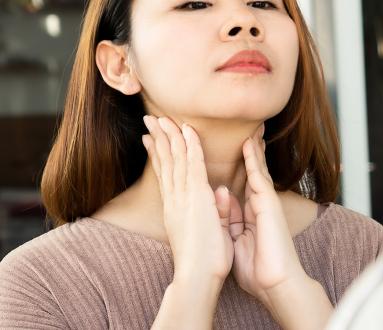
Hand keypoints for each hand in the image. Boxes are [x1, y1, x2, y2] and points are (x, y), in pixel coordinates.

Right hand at [141, 115, 232, 286]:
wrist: (197, 277)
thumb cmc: (204, 262)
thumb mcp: (208, 230)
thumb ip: (213, 210)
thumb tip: (220, 193)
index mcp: (175, 210)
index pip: (166, 176)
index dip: (159, 155)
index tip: (152, 139)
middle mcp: (174, 201)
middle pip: (165, 163)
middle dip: (158, 139)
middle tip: (150, 120)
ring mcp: (183, 197)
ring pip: (175, 159)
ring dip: (169, 135)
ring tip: (160, 117)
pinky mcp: (196, 196)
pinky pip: (192, 164)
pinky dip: (189, 145)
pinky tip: (187, 130)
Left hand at [228, 124, 308, 306]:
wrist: (276, 285)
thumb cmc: (258, 271)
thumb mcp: (236, 241)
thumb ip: (230, 219)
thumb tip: (223, 199)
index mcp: (250, 214)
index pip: (243, 183)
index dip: (238, 166)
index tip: (233, 150)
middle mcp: (259, 205)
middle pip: (252, 171)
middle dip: (249, 151)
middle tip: (247, 129)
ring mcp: (265, 203)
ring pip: (257, 169)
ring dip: (253, 147)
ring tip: (251, 127)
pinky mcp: (269, 205)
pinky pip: (259, 177)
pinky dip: (254, 160)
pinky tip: (250, 144)